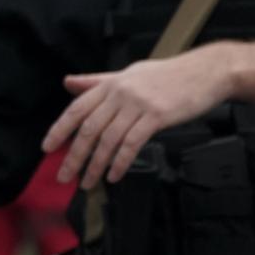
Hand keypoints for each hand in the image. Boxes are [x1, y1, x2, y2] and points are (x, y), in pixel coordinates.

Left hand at [44, 48, 235, 188]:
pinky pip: (132, 144)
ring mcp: (138, 104)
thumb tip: (68, 82)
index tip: (47, 148)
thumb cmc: (168, 75)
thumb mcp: (129, 74)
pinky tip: (114, 176)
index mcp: (110, 84)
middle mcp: (119, 93)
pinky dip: (120, 163)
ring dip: (96, 165)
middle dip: (74, 156)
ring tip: (87, 183)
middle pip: (89, 129)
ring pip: (108, 139)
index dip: (59, 129)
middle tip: (64, 176)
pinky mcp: (157, 116)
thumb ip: (98, 81)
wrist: (207, 71)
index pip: (76, 109)